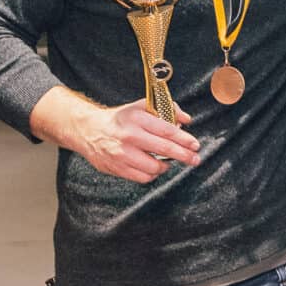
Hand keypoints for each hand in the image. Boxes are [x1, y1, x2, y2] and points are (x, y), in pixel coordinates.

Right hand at [66, 98, 200, 181]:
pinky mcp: (117, 168)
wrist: (89, 130)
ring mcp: (122, 154)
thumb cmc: (121, 119)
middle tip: (195, 159)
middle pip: (164, 150)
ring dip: (166, 166)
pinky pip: (143, 178)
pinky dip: (152, 174)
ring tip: (169, 162)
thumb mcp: (141, 107)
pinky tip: (154, 168)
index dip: (184, 139)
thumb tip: (186, 120)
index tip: (195, 144)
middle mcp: (129, 136)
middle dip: (184, 156)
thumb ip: (166, 110)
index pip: (166, 130)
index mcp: (136, 119)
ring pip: (154, 167)